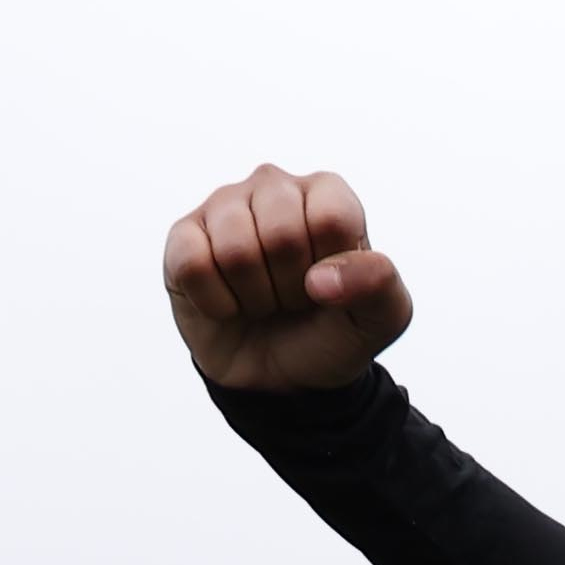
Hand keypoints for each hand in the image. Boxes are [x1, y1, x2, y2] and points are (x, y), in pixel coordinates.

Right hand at [163, 165, 412, 390]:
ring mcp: (225, 206)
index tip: (331, 286)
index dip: (332, 270)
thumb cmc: (333, 332)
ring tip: (264, 300)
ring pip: (235, 250)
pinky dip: (216, 303)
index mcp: (328, 194)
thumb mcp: (381, 319)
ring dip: (255, 297)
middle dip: (291, 287)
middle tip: (294, 297)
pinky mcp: (183, 236)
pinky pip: (192, 265)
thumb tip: (322, 278)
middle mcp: (274, 187)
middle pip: (281, 234)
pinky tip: (228, 304)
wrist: (285, 377)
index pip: (331, 218)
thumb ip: (380, 285)